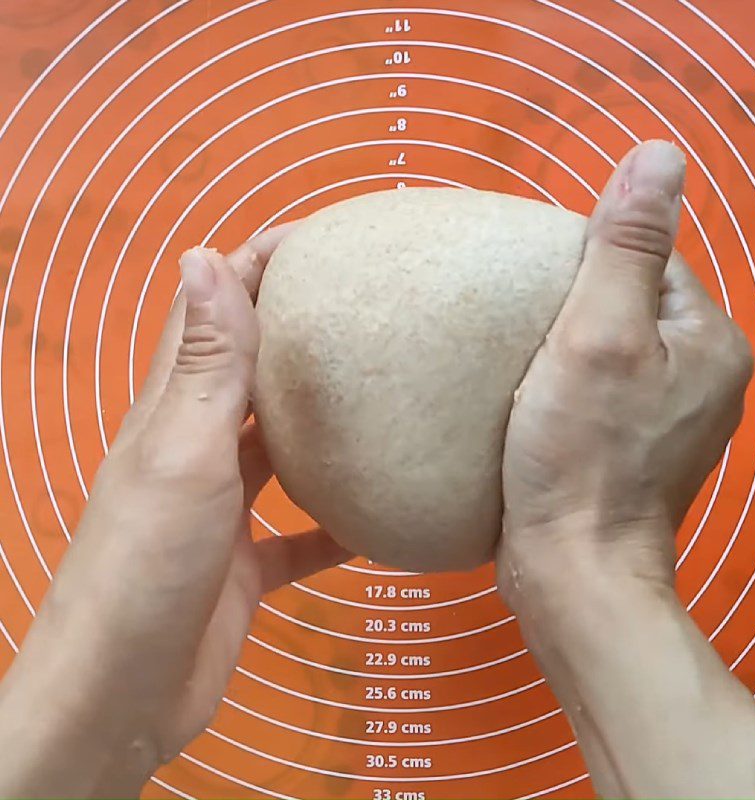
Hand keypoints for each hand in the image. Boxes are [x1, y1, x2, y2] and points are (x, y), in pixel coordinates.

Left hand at [0, 230, 349, 797]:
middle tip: (370, 306)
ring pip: (279, 445)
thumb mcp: (182, 455)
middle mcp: (199, 447)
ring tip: (386, 392)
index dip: (259, 266)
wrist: (125, 693)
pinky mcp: (249, 562)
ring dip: (321, 418)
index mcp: (177, 409)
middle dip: (301, 330)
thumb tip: (205, 257)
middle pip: (252, 370)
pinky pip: (303, 530)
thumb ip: (204, 367)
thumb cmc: (146, 568)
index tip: (322, 238)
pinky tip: (381, 514)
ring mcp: (224, 507)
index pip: (216, 312)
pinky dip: (338, 519)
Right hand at [492, 141, 754, 799]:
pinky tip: (534, 400)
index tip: (536, 288)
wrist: (572, 569)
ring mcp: (675, 417)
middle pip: (632, 303)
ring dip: (571, 345)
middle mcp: (706, 375)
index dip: (588, 262)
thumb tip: (660, 154)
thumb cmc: (580, 456)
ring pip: (617, 349)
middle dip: (578, 303)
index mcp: (708, 339)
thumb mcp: (598, 337)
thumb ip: (627, 246)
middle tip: (519, 325)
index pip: (649, 260)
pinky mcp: (639, 449)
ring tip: (519, 359)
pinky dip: (572, 384)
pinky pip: (606, 390)